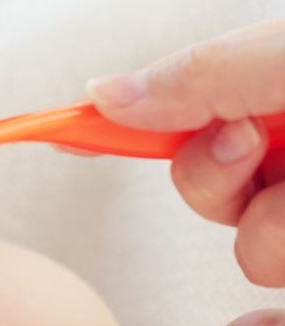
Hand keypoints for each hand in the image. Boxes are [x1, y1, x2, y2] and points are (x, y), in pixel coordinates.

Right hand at [87, 19, 284, 284]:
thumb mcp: (284, 55)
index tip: (63, 139)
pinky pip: (269, 271)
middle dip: (215, 177)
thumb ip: (200, 74)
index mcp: (271, 93)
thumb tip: (105, 94)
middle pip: (200, 187)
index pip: (177, 110)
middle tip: (252, 141)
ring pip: (249, 249)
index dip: (113, 125)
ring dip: (272, 226)